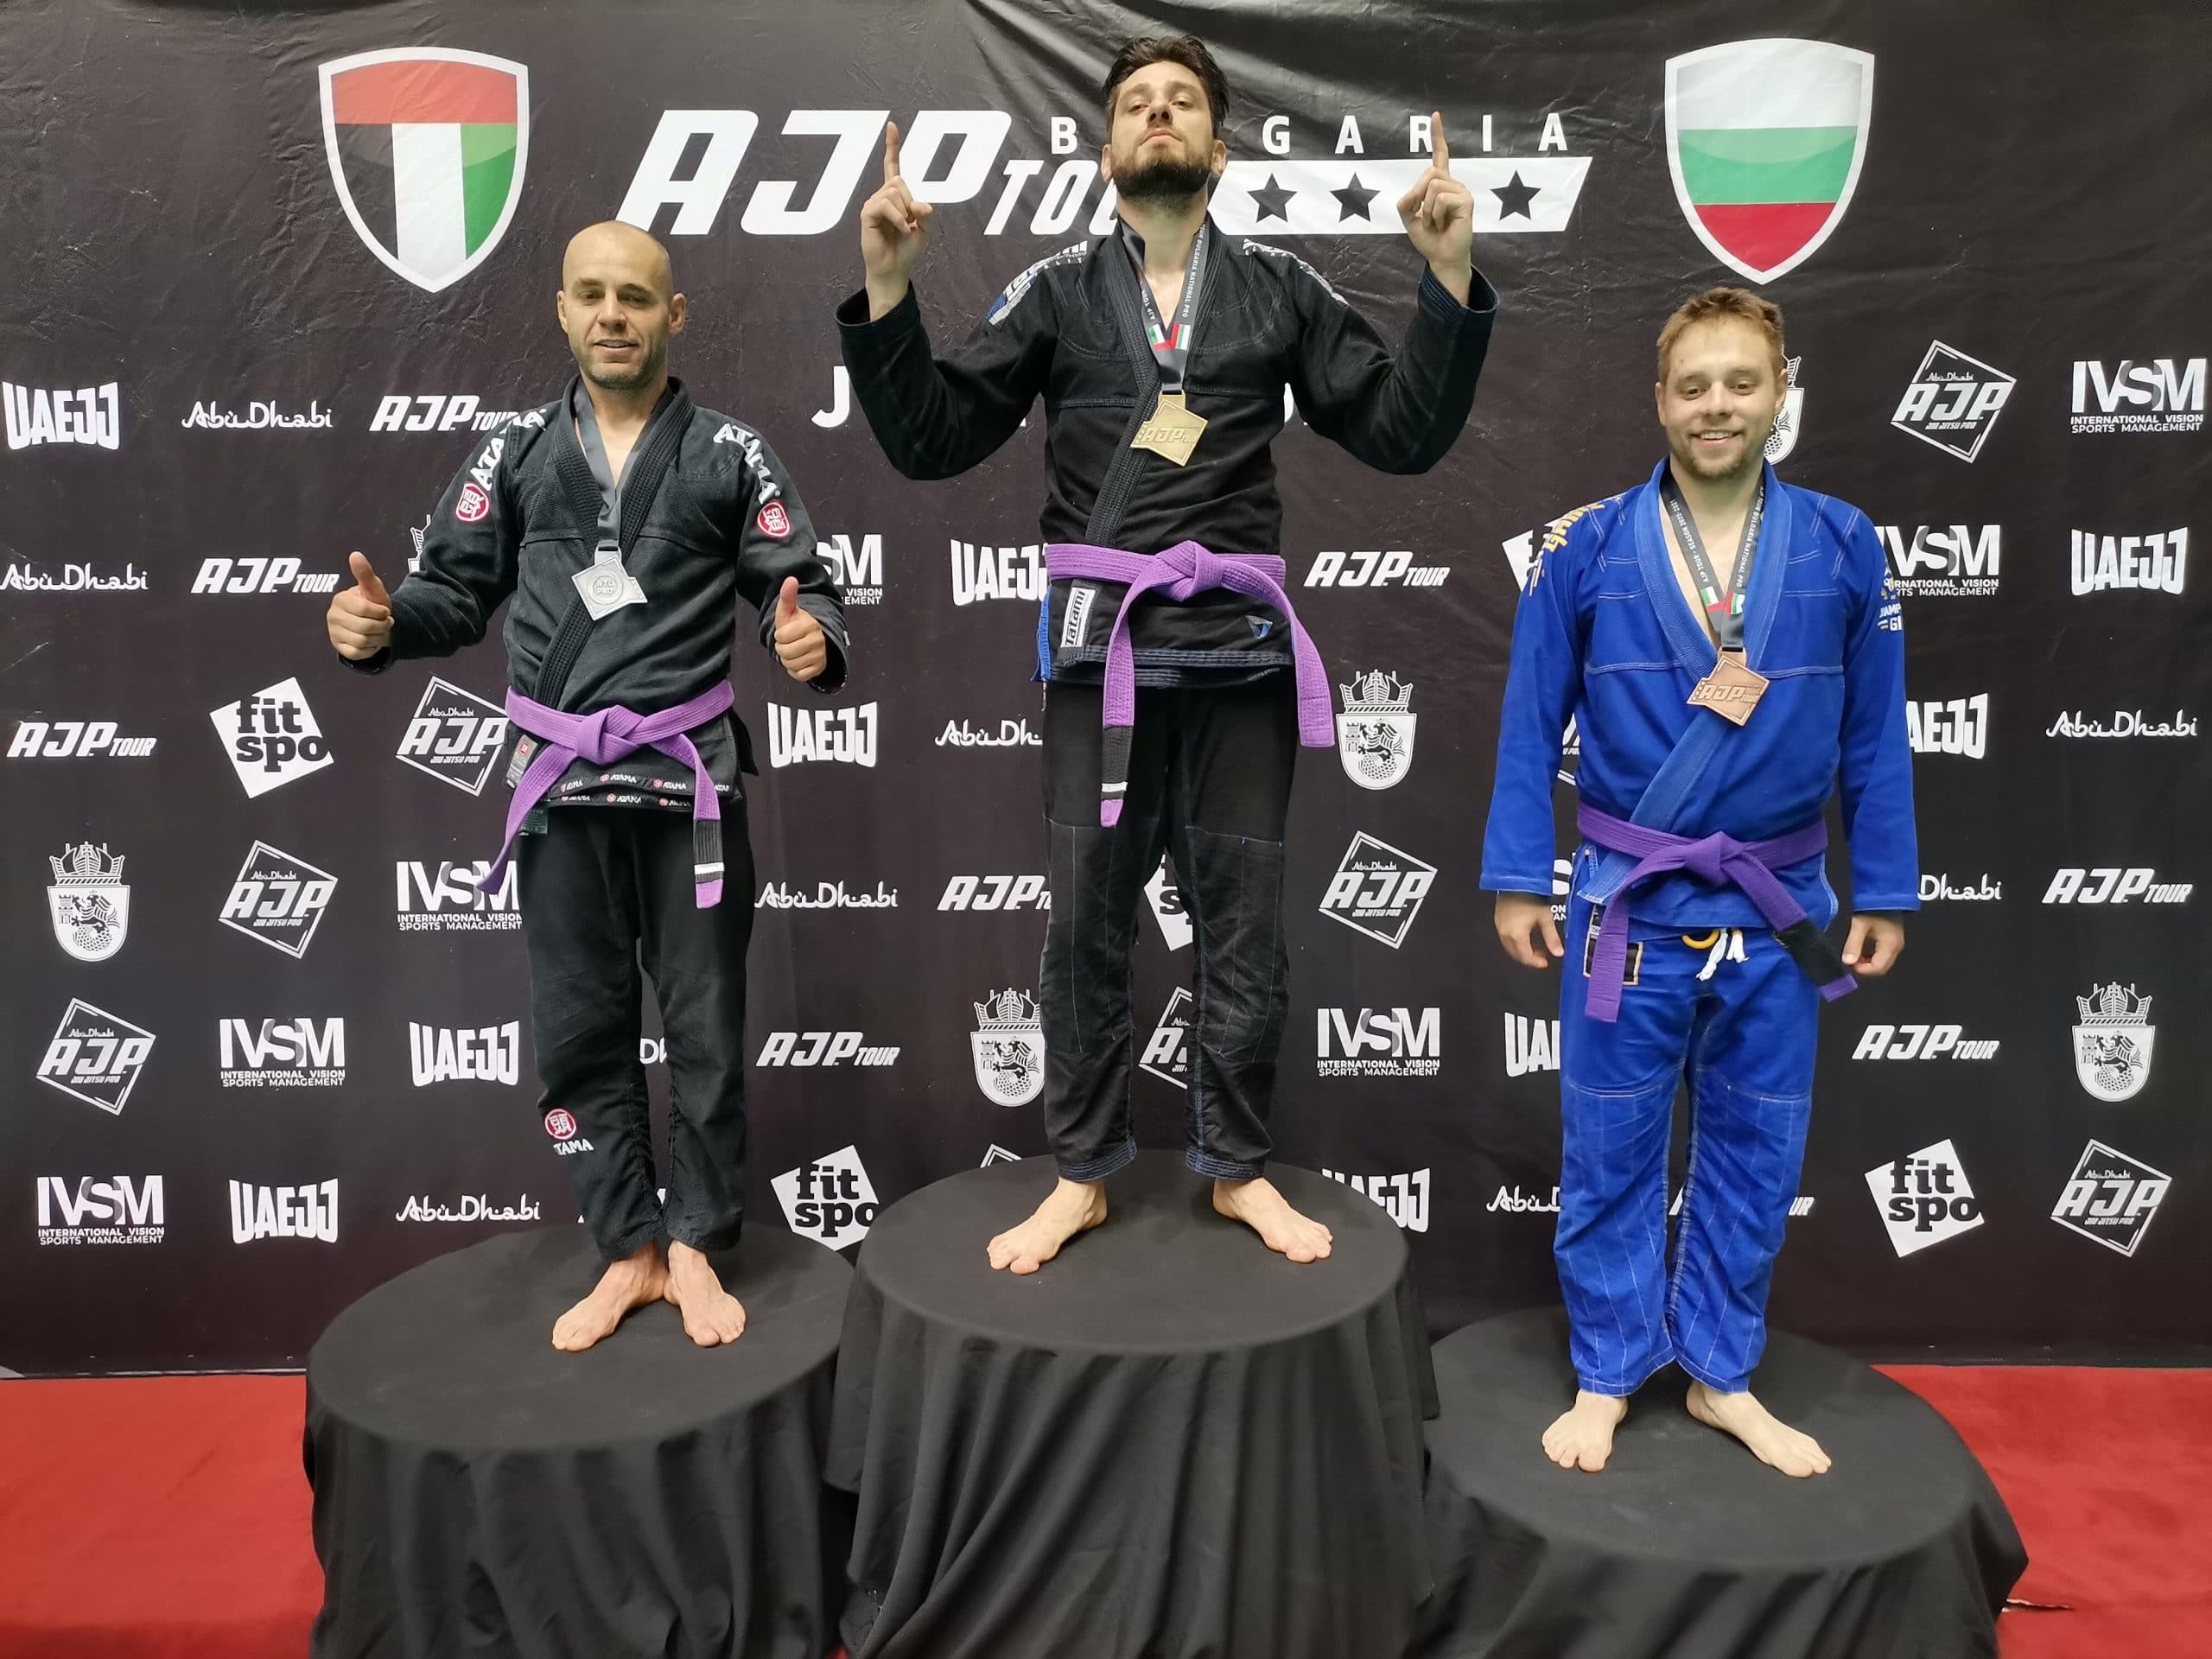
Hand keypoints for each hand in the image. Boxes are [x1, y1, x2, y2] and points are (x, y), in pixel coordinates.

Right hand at [327, 551, 392, 658]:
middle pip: (365, 627)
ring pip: (363, 641)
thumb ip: (365, 573)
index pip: (364, 609)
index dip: (380, 612)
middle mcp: (333, 616)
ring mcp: (334, 633)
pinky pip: (358, 653)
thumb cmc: (373, 603)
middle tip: (383, 622)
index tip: (384, 610)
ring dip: (377, 638)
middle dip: (381, 626)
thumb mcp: (373, 588)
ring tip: (378, 630)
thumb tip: (355, 554)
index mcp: (340, 599)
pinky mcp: (339, 648)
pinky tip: (371, 641)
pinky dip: (370, 649)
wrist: (374, 622)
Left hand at [773, 576, 827, 681]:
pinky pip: (799, 675)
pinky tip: (799, 661)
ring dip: (788, 660)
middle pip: (785, 652)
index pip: (781, 636)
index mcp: (810, 624)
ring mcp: (820, 655)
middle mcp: (818, 640)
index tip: (786, 632)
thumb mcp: (789, 610)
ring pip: (790, 665)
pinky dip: (795, 670)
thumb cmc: (796, 624)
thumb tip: (791, 579)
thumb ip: (788, 596)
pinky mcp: (819, 668)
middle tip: (790, 643)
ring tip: (794, 651)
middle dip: (782, 648)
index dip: (779, 635)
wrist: (811, 639)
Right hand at [859, 120, 933, 318]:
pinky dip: (899, 218)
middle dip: (910, 202)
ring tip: (905, 230)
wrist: (894, 269)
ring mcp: (872, 203)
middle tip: (911, 223)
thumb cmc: (907, 249)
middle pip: (899, 180)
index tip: (892, 125)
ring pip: (893, 191)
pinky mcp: (867, 214)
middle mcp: (882, 195)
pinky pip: (886, 204)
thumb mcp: (926, 230)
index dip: (892, 146)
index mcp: (895, 195)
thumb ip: (926, 213)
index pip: (893, 166)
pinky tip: (902, 230)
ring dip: (905, 213)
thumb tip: (918, 203)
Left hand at [1397, 113, 1473, 302]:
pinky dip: (1435, 213)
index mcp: (1440, 184)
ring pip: (1433, 185)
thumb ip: (1406, 202)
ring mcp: (1461, 191)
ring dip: (1427, 209)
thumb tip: (1413, 194)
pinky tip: (1443, 223)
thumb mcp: (1408, 218)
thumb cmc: (1429, 237)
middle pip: (1429, 172)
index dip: (1437, 136)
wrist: (1441, 257)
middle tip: (1423, 216)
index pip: (1440, 155)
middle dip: (1418, 195)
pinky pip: (1441, 198)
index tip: (1435, 115)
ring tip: (1435, 222)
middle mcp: (1453, 183)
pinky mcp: (1467, 202)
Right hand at [1495, 892, 1563, 969]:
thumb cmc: (1530, 896)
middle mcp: (1505, 933)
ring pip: (1510, 947)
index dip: (1535, 962)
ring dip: (1522, 950)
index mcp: (1516, 934)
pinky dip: (1515, 941)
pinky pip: (1506, 938)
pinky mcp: (1498, 920)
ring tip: (1535, 946)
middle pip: (1516, 954)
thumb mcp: (1545, 918)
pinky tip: (1525, 936)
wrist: (1515, 880)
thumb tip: (1559, 952)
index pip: (1525, 956)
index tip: (1545, 962)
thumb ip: (1552, 938)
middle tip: (1542, 955)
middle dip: (1529, 957)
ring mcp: (1499, 927)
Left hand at [1842, 913, 1905, 976]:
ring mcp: (1896, 943)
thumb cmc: (1873, 907)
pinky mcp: (1893, 939)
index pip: (1878, 968)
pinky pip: (1883, 954)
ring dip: (1867, 962)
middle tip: (1851, 959)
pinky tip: (1861, 948)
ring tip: (1854, 952)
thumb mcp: (1859, 925)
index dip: (1862, 969)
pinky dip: (1871, 955)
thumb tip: (1847, 962)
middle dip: (1865, 967)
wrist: (1885, 894)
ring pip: (1882, 962)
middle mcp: (1896, 947)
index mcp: (1890, 945)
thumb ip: (1853, 945)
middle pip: (1881, 967)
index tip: (1850, 963)